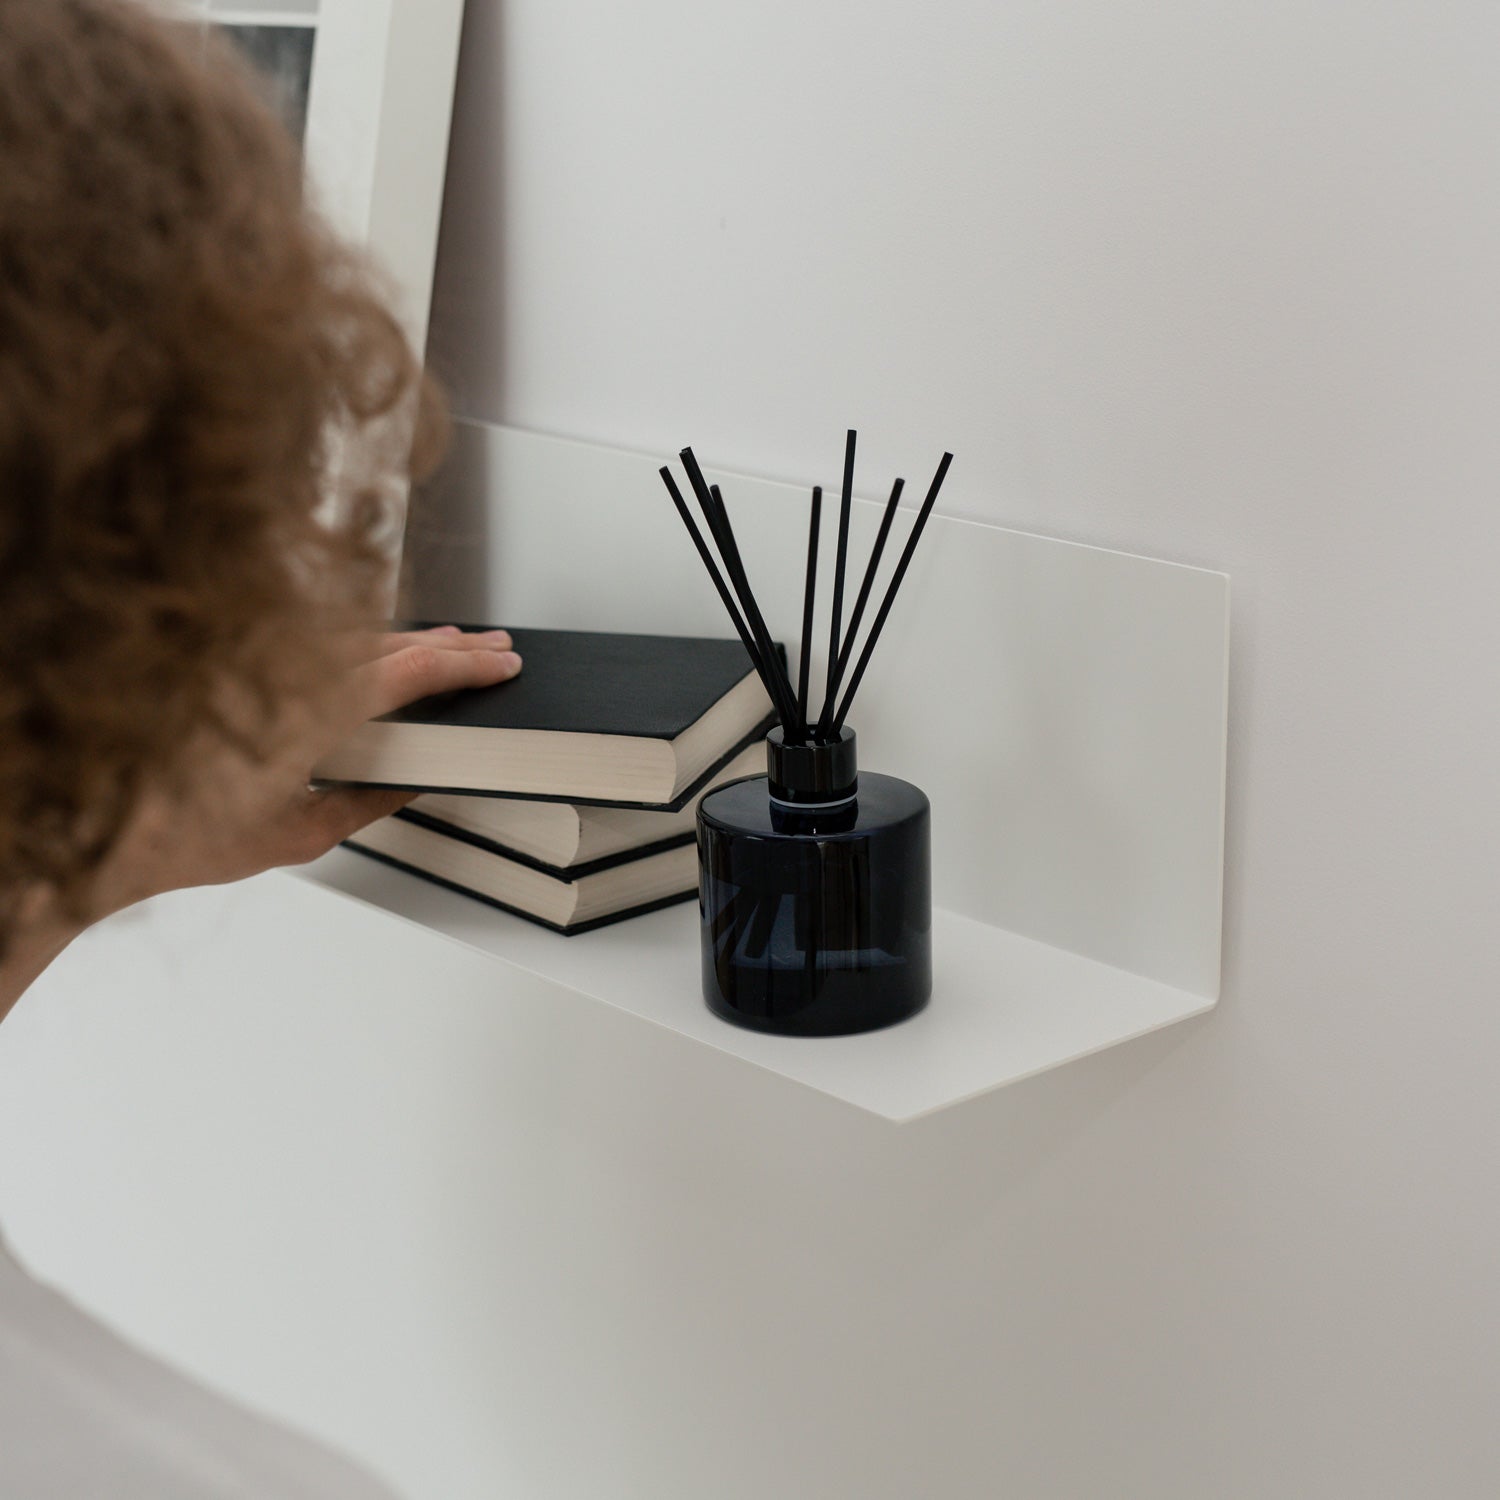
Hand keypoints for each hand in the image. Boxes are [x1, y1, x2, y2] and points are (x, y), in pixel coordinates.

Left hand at [86, 626, 522, 915]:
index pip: (410, 673)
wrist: (92, 828)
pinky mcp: (240, 668)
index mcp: (312, 712)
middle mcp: (287, 675)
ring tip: (451, 644)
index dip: (464, 666)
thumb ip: (362, 805)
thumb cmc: (180, 837)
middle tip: (493, 648)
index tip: (501, 663)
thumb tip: (405, 784)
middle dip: (450, 644)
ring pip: (355, 635)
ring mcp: (262, 665)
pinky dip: (364, 645)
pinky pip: (319, 643)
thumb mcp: (295, 835)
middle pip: (390, 643)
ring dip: (411, 639)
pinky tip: (378, 651)